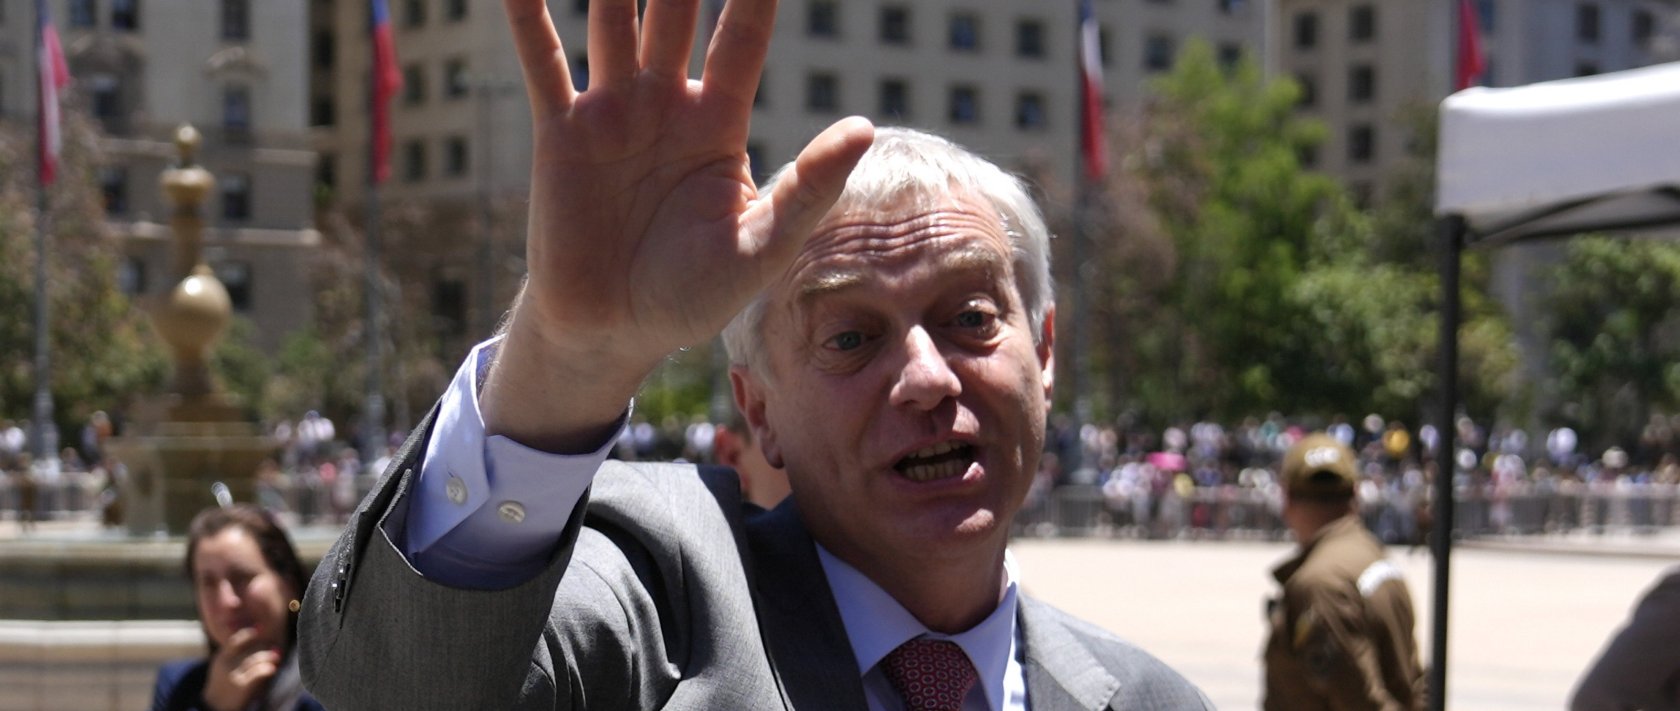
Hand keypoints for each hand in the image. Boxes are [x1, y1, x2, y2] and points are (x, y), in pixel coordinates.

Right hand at [202, 627, 279, 710]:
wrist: (213, 707)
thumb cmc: (223, 685)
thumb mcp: (222, 667)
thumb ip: (234, 654)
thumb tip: (253, 638)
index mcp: (221, 658)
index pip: (234, 641)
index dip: (247, 633)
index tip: (260, 627)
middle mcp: (226, 665)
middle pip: (247, 649)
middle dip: (262, 646)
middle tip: (275, 646)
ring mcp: (233, 675)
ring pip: (253, 660)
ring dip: (268, 657)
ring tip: (277, 656)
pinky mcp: (241, 687)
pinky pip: (256, 674)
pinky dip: (266, 670)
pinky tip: (272, 669)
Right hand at [484, 0, 872, 450]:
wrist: (612, 332)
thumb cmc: (693, 295)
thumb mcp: (761, 248)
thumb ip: (807, 190)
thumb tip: (865, 128)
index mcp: (720, 120)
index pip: (742, 30)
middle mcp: (666, 101)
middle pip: (674, 5)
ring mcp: (612, 111)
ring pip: (611, 15)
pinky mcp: (561, 133)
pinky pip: (544, 60)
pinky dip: (528, 12)